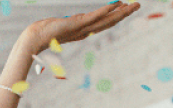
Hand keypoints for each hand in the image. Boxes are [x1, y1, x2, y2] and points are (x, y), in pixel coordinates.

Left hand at [20, 2, 139, 54]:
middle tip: (138, 5)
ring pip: (106, 20)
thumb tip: (72, 23)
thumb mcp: (60, 27)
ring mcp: (82, 28)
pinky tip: (116, 4)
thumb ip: (69, 25)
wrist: (34, 38)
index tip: (126, 8)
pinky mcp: (77, 24)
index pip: (104, 23)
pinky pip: (95, 16)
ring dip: (121, 12)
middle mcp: (86, 31)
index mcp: (84, 31)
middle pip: (110, 21)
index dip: (116, 15)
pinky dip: (106, 10)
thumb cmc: (44, 33)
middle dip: (125, 13)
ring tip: (133, 5)